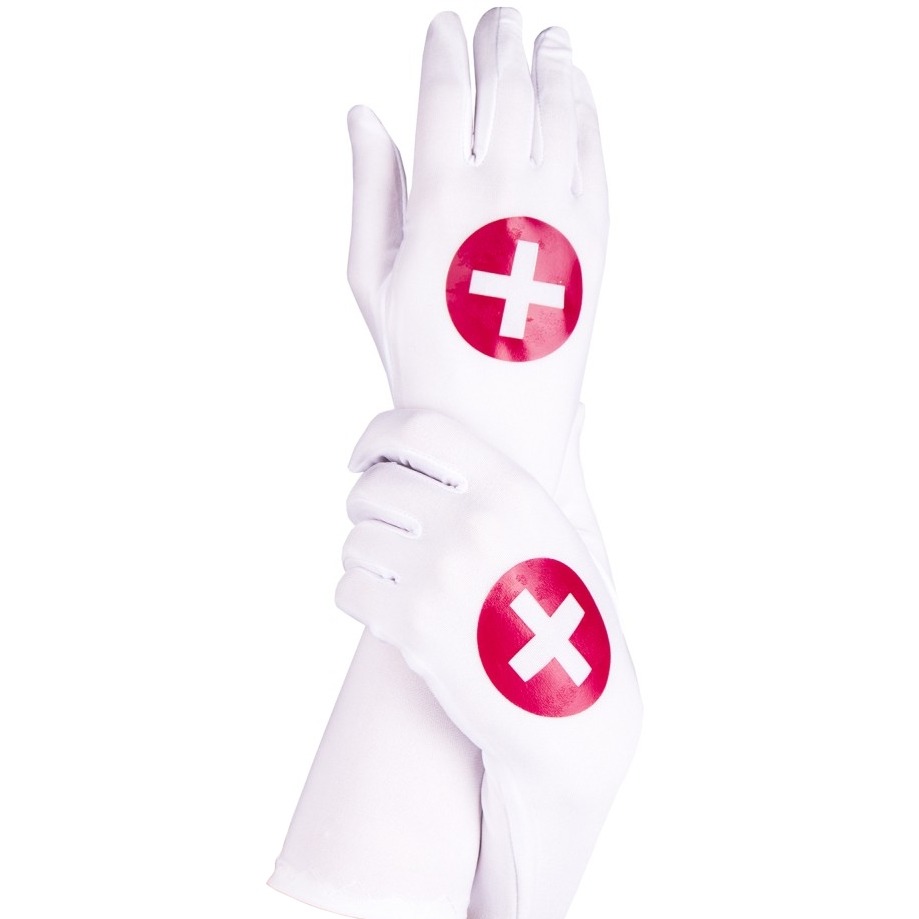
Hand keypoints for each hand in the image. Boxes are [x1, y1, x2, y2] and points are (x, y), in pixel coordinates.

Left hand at [337, 409, 641, 918]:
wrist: (575, 712)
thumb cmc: (579, 617)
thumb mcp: (575, 532)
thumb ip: (561, 467)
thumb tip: (575, 409)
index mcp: (512, 490)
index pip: (418, 431)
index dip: (377, 437)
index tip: (362, 456)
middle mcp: (474, 525)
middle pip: (375, 486)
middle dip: (366, 502)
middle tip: (379, 522)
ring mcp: (441, 576)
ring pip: (356, 539)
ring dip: (363, 552)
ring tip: (389, 569)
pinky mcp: (415, 629)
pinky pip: (349, 587)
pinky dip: (359, 594)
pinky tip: (384, 604)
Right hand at [347, 7, 608, 491]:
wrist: (497, 423)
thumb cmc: (423, 357)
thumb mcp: (372, 277)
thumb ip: (371, 188)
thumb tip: (364, 113)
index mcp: (440, 196)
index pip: (447, 89)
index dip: (446, 47)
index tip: (446, 25)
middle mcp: (503, 189)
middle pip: (506, 84)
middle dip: (501, 41)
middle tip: (500, 19)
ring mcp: (558, 208)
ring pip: (558, 106)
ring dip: (551, 63)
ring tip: (547, 41)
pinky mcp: (595, 233)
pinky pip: (593, 150)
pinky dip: (585, 110)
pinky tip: (576, 94)